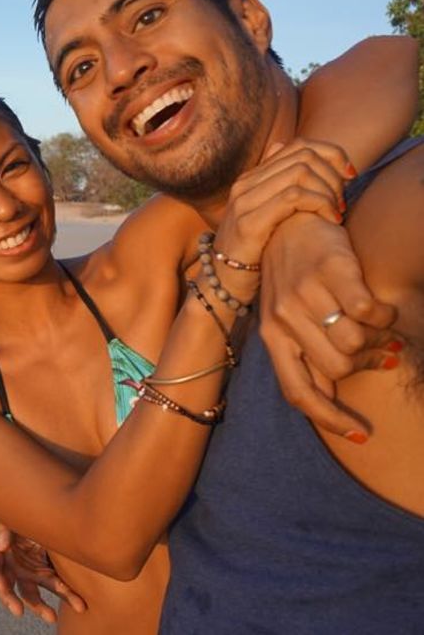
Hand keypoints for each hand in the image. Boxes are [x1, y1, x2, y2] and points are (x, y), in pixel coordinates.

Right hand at [0, 520, 85, 623]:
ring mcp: (31, 572)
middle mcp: (14, 569)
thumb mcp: (9, 518)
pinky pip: (56, 584)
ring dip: (46, 606)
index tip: (9, 598)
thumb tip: (1, 547)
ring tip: (57, 616)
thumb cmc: (19, 513)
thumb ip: (4, 531)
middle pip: (15, 591)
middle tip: (32, 614)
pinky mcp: (47, 571)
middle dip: (23, 603)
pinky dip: (66, 591)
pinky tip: (77, 600)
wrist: (40, 510)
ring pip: (37, 593)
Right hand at [212, 138, 351, 304]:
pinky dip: (320, 204)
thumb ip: (281, 188)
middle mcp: (245, 184)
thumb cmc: (253, 254)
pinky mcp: (249, 222)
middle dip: (333, 175)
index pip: (300, 145)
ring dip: (329, 191)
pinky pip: (294, 197)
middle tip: (343, 201)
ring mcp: (244, 202)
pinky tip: (331, 220)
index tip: (349, 177)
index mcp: (251, 178)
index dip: (332, 154)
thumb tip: (288, 153)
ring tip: (337, 212)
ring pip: (301, 172)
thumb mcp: (268, 216)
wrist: (221, 285)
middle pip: (304, 155)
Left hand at [259, 212, 400, 440]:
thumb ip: (308, 355)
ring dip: (378, 341)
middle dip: (366, 366)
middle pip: (338, 369)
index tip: (360, 433)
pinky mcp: (330, 270)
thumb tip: (333, 395)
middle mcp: (283, 319)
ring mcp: (304, 294)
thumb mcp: (288, 320)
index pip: (298, 392)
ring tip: (380, 328)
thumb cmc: (293, 278)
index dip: (330, 419)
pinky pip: (368, 311)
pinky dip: (383, 317)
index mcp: (271, 338)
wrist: (289, 222)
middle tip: (380, 352)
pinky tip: (382, 310)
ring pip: (355, 342)